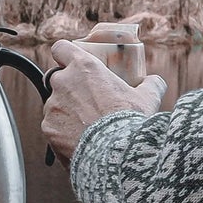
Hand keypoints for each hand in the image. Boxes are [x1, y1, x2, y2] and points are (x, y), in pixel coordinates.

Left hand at [41, 40, 166, 162]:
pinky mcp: (48, 128)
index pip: (61, 48)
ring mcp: (52, 106)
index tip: (72, 63)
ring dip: (66, 111)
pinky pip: (53, 127)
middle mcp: (63, 82)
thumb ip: (150, 84)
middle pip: (57, 78)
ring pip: (55, 104)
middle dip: (68, 88)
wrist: (116, 154)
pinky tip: (80, 141)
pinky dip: (63, 132)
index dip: (65, 55)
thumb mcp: (148, 98)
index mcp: (84, 67)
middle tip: (86, 100)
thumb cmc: (131, 122)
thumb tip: (154, 82)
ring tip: (87, 126)